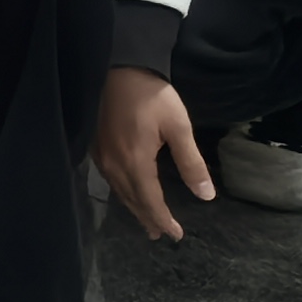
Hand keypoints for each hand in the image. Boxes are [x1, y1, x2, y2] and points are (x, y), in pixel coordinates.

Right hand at [95, 65, 211, 241]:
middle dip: (148, 218)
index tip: (176, 235)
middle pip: (132, 199)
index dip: (163, 219)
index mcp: (135, 161)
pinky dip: (122, 192)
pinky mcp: (95, 144)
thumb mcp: (178, 125)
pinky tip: (126, 191)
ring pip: (119, 190)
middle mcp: (114, 163)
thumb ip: (191, 162)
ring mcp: (101, 154)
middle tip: (161, 235)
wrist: (115, 66)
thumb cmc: (150, 95)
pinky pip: (109, 178)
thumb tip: (206, 196)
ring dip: (134, 207)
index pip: (150, 200)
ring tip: (146, 221)